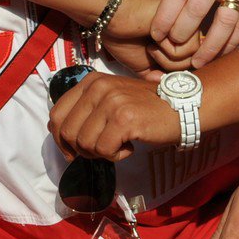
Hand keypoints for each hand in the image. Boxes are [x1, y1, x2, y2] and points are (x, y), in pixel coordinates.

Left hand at [47, 71, 179, 159]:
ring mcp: (111, 102)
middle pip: (67, 133)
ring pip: (85, 144)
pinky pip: (104, 151)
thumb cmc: (146, 109)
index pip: (56, 115)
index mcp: (90, 82)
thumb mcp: (111, 99)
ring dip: (102, 153)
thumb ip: (87, 111)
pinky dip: (116, 156)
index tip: (73, 151)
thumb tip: (61, 137)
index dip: (60, 139)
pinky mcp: (124, 119)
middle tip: (104, 149)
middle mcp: (98, 88)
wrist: (182, 106)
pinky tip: (130, 146)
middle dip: (82, 150)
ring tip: (120, 143)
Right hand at [101, 0, 201, 76]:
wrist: (112, 19)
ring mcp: (187, 22)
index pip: (191, 65)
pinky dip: (168, 50)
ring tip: (152, 44)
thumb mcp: (144, 66)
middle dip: (170, 67)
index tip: (157, 69)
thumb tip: (172, 88)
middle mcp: (187, 28)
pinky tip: (155, 37)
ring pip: (194, 57)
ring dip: (168, 58)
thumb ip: (160, 78)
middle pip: (195, 62)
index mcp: (179, 37)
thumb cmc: (125, 39)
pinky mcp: (185, 16)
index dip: (175, 74)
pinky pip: (189, 48)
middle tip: (151, 52)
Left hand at [153, 0, 238, 66]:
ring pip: (224, 24)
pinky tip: (223, 53)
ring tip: (197, 64)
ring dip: (209, 48)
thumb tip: (172, 6)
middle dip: (180, 35)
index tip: (155, 35)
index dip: (164, 18)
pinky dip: (234, 42)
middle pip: (196, 11)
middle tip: (170, 49)